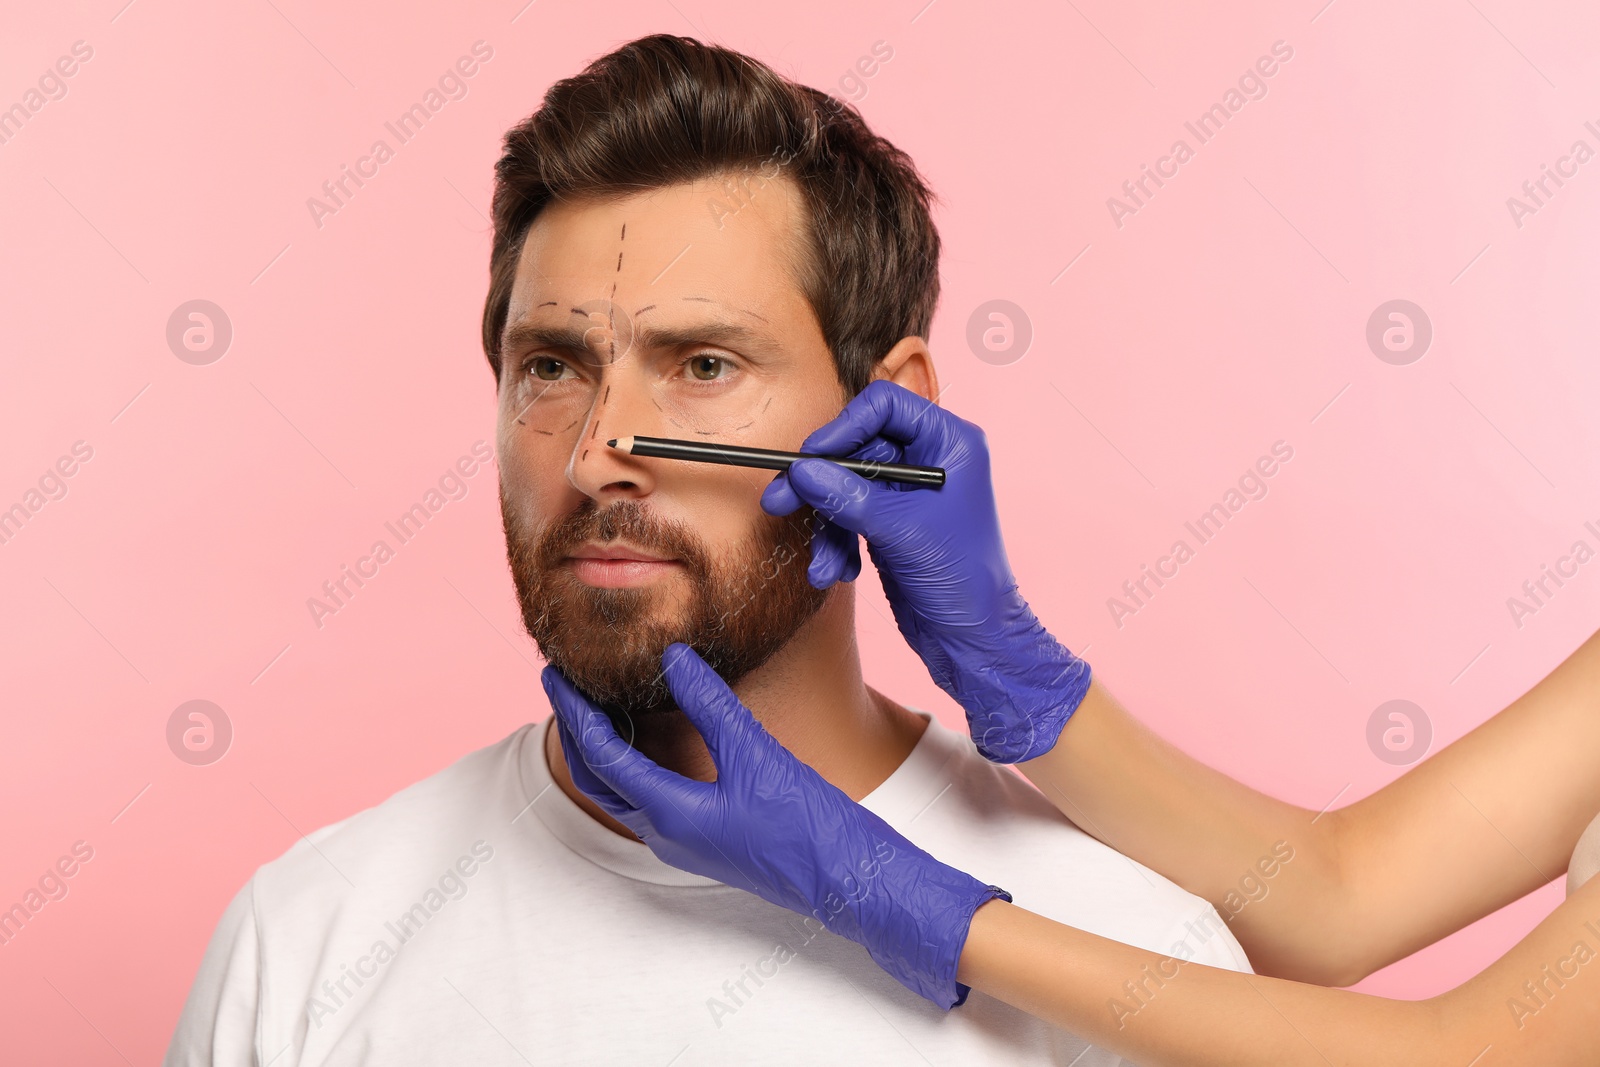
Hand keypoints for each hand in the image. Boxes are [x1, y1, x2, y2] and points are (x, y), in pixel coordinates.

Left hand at [541, 642, 1009, 1009]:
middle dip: (574, 730)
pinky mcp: (705, 839)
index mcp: (669, 814)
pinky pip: (648, 797)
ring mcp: (684, 840)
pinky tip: (649, 737)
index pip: (600, 755)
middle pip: (596, 778)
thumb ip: (711, 704)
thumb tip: (673, 657)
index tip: (554, 671)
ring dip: (600, 749)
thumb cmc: (807, 824)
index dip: (573, 709)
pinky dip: (632, 764)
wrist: (849, 880)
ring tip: (595, 703)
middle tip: (562, 684)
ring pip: (620, 792)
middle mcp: (666, 833)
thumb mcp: (757, 754)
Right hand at [761, 379, 1090, 762]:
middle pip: (857, 447)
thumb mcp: (901, 531)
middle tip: (780, 500)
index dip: (843, 427)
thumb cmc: (964, 581)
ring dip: (827, 525)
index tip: (811, 458)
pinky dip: (837, 543)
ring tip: (822, 563)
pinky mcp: (891, 522)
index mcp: (950, 443)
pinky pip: (848, 515)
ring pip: (846, 486)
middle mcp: (930, 460)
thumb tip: (802, 471)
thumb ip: (850, 496)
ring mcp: (908, 493)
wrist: (974, 641)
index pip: (885, 406)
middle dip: (821, 482)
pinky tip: (838, 572)